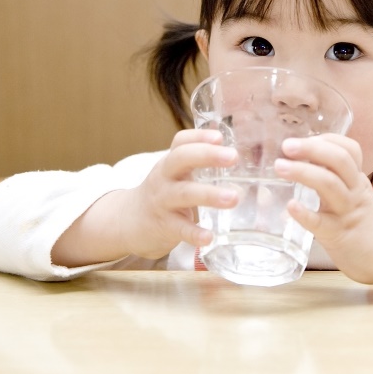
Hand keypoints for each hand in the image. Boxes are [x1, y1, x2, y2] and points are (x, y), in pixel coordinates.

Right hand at [52, 129, 238, 266]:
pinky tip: (209, 237)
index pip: (181, 142)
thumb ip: (201, 167)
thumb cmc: (163, 194)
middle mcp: (165, 177)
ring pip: (184, 193)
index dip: (199, 136)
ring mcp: (163, 201)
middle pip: (181, 159)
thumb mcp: (176, 175)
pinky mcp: (164, 226)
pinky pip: (180, 229)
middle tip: (233, 157)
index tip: (220, 136)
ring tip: (234, 198)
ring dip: (210, 194)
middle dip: (207, 155)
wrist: (129, 222)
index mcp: (171, 162)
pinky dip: (194, 233)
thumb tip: (243, 168)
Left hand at [274, 134, 372, 283]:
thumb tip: (292, 163)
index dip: (327, 140)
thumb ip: (331, 177)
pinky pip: (321, 223)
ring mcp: (346, 212)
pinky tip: (290, 206)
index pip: (350, 149)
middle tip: (286, 146)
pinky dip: (304, 214)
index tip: (303, 138)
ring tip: (280, 167)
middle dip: (312, 149)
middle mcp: (353, 191)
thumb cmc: (359, 220)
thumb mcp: (353, 193)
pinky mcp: (337, 235)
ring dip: (303, 172)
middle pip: (339, 160)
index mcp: (356, 178)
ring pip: (330, 185)